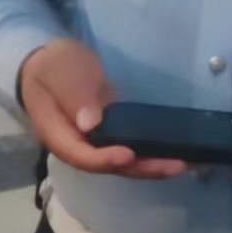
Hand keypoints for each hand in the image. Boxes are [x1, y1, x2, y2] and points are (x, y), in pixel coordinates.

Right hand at [18, 40, 187, 179]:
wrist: (48, 64)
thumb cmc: (52, 65)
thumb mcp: (60, 71)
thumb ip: (74, 95)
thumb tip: (90, 124)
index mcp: (57, 134)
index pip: (81, 155)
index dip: (104, 159)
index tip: (128, 155)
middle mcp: (77, 146)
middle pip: (108, 166)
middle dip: (141, 168)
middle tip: (175, 166)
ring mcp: (93, 143)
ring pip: (122, 162)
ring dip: (151, 165)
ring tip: (183, 164)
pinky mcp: (108, 135)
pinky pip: (129, 148)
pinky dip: (150, 153)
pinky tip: (174, 153)